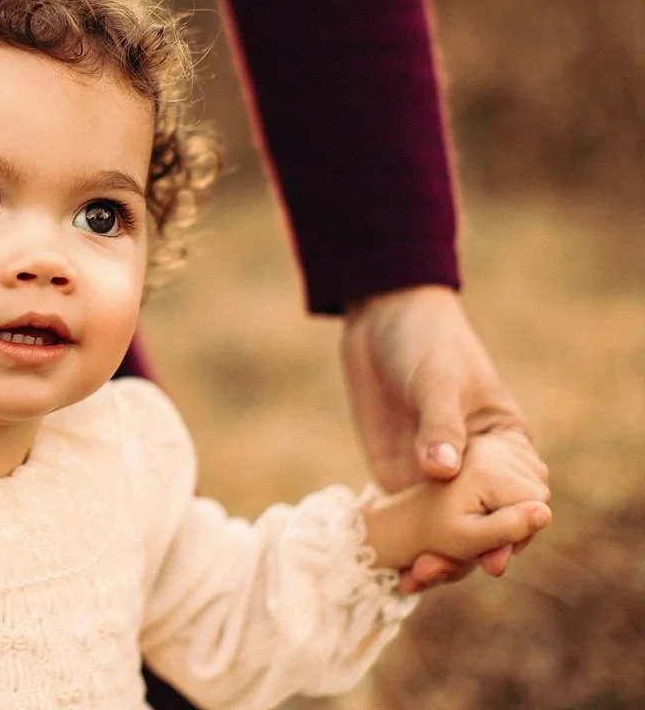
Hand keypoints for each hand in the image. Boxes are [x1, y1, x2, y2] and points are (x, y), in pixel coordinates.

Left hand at [340, 285, 543, 589]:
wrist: (381, 321)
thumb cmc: (427, 341)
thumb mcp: (438, 378)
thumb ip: (439, 425)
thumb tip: (442, 472)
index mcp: (505, 443)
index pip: (518, 498)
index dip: (510, 529)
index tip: (495, 554)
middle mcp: (476, 468)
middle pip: (480, 523)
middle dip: (466, 553)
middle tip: (439, 571)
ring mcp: (435, 476)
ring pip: (443, 530)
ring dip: (433, 556)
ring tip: (413, 579)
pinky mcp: (398, 475)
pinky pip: (406, 518)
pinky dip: (401, 543)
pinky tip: (388, 567)